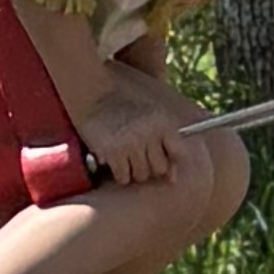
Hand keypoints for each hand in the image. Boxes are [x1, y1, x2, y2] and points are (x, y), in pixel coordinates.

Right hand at [74, 69, 190, 190]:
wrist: (93, 94)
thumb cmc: (123, 108)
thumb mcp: (150, 116)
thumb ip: (165, 143)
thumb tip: (172, 179)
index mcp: (163, 123)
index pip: (179, 153)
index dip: (169, 160)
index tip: (158, 157)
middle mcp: (150, 133)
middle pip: (159, 169)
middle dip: (149, 167)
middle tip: (136, 157)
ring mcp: (132, 143)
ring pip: (141, 175)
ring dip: (133, 171)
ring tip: (124, 157)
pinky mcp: (114, 152)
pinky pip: (123, 177)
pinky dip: (119, 174)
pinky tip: (114, 161)